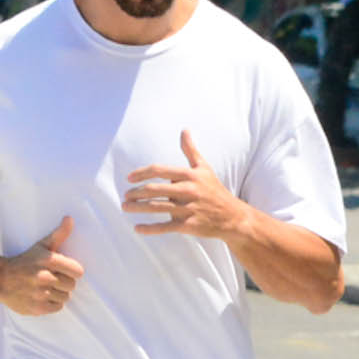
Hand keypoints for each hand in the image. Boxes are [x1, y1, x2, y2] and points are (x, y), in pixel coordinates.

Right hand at [0, 217, 83, 315]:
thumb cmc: (25, 261)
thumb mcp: (41, 246)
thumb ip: (59, 234)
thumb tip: (70, 219)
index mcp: (48, 260)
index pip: (78, 271)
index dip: (72, 271)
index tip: (63, 270)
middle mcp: (44, 277)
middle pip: (71, 285)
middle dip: (64, 282)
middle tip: (51, 279)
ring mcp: (40, 294)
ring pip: (65, 297)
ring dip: (58, 294)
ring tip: (45, 288)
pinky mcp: (37, 308)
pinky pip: (57, 307)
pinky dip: (52, 303)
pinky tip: (41, 296)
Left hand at [123, 131, 248, 238]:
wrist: (233, 217)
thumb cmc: (214, 190)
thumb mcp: (204, 168)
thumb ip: (191, 150)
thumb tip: (184, 130)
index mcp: (190, 175)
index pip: (159, 171)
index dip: (142, 173)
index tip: (129, 178)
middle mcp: (188, 190)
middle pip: (155, 189)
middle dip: (136, 192)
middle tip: (125, 195)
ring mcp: (189, 209)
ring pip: (157, 207)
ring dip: (138, 207)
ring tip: (125, 207)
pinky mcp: (189, 225)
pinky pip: (165, 227)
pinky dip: (150, 228)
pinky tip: (137, 228)